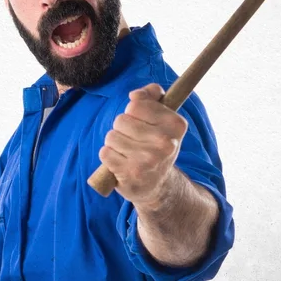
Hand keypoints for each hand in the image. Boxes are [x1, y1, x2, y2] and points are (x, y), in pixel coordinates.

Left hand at [99, 83, 187, 206]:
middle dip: (122, 129)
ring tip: (127, 153)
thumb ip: (151, 98)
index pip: (136, 105)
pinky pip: (105, 153)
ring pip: (111, 136)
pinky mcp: (131, 174)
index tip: (142, 123)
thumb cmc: (155, 146)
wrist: (157, 185)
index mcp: (175, 125)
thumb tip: (135, 95)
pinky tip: (121, 163)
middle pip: (121, 120)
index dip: (133, 113)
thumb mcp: (162, 120)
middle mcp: (165, 143)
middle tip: (134, 142)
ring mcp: (148, 160)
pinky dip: (108, 157)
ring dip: (114, 144)